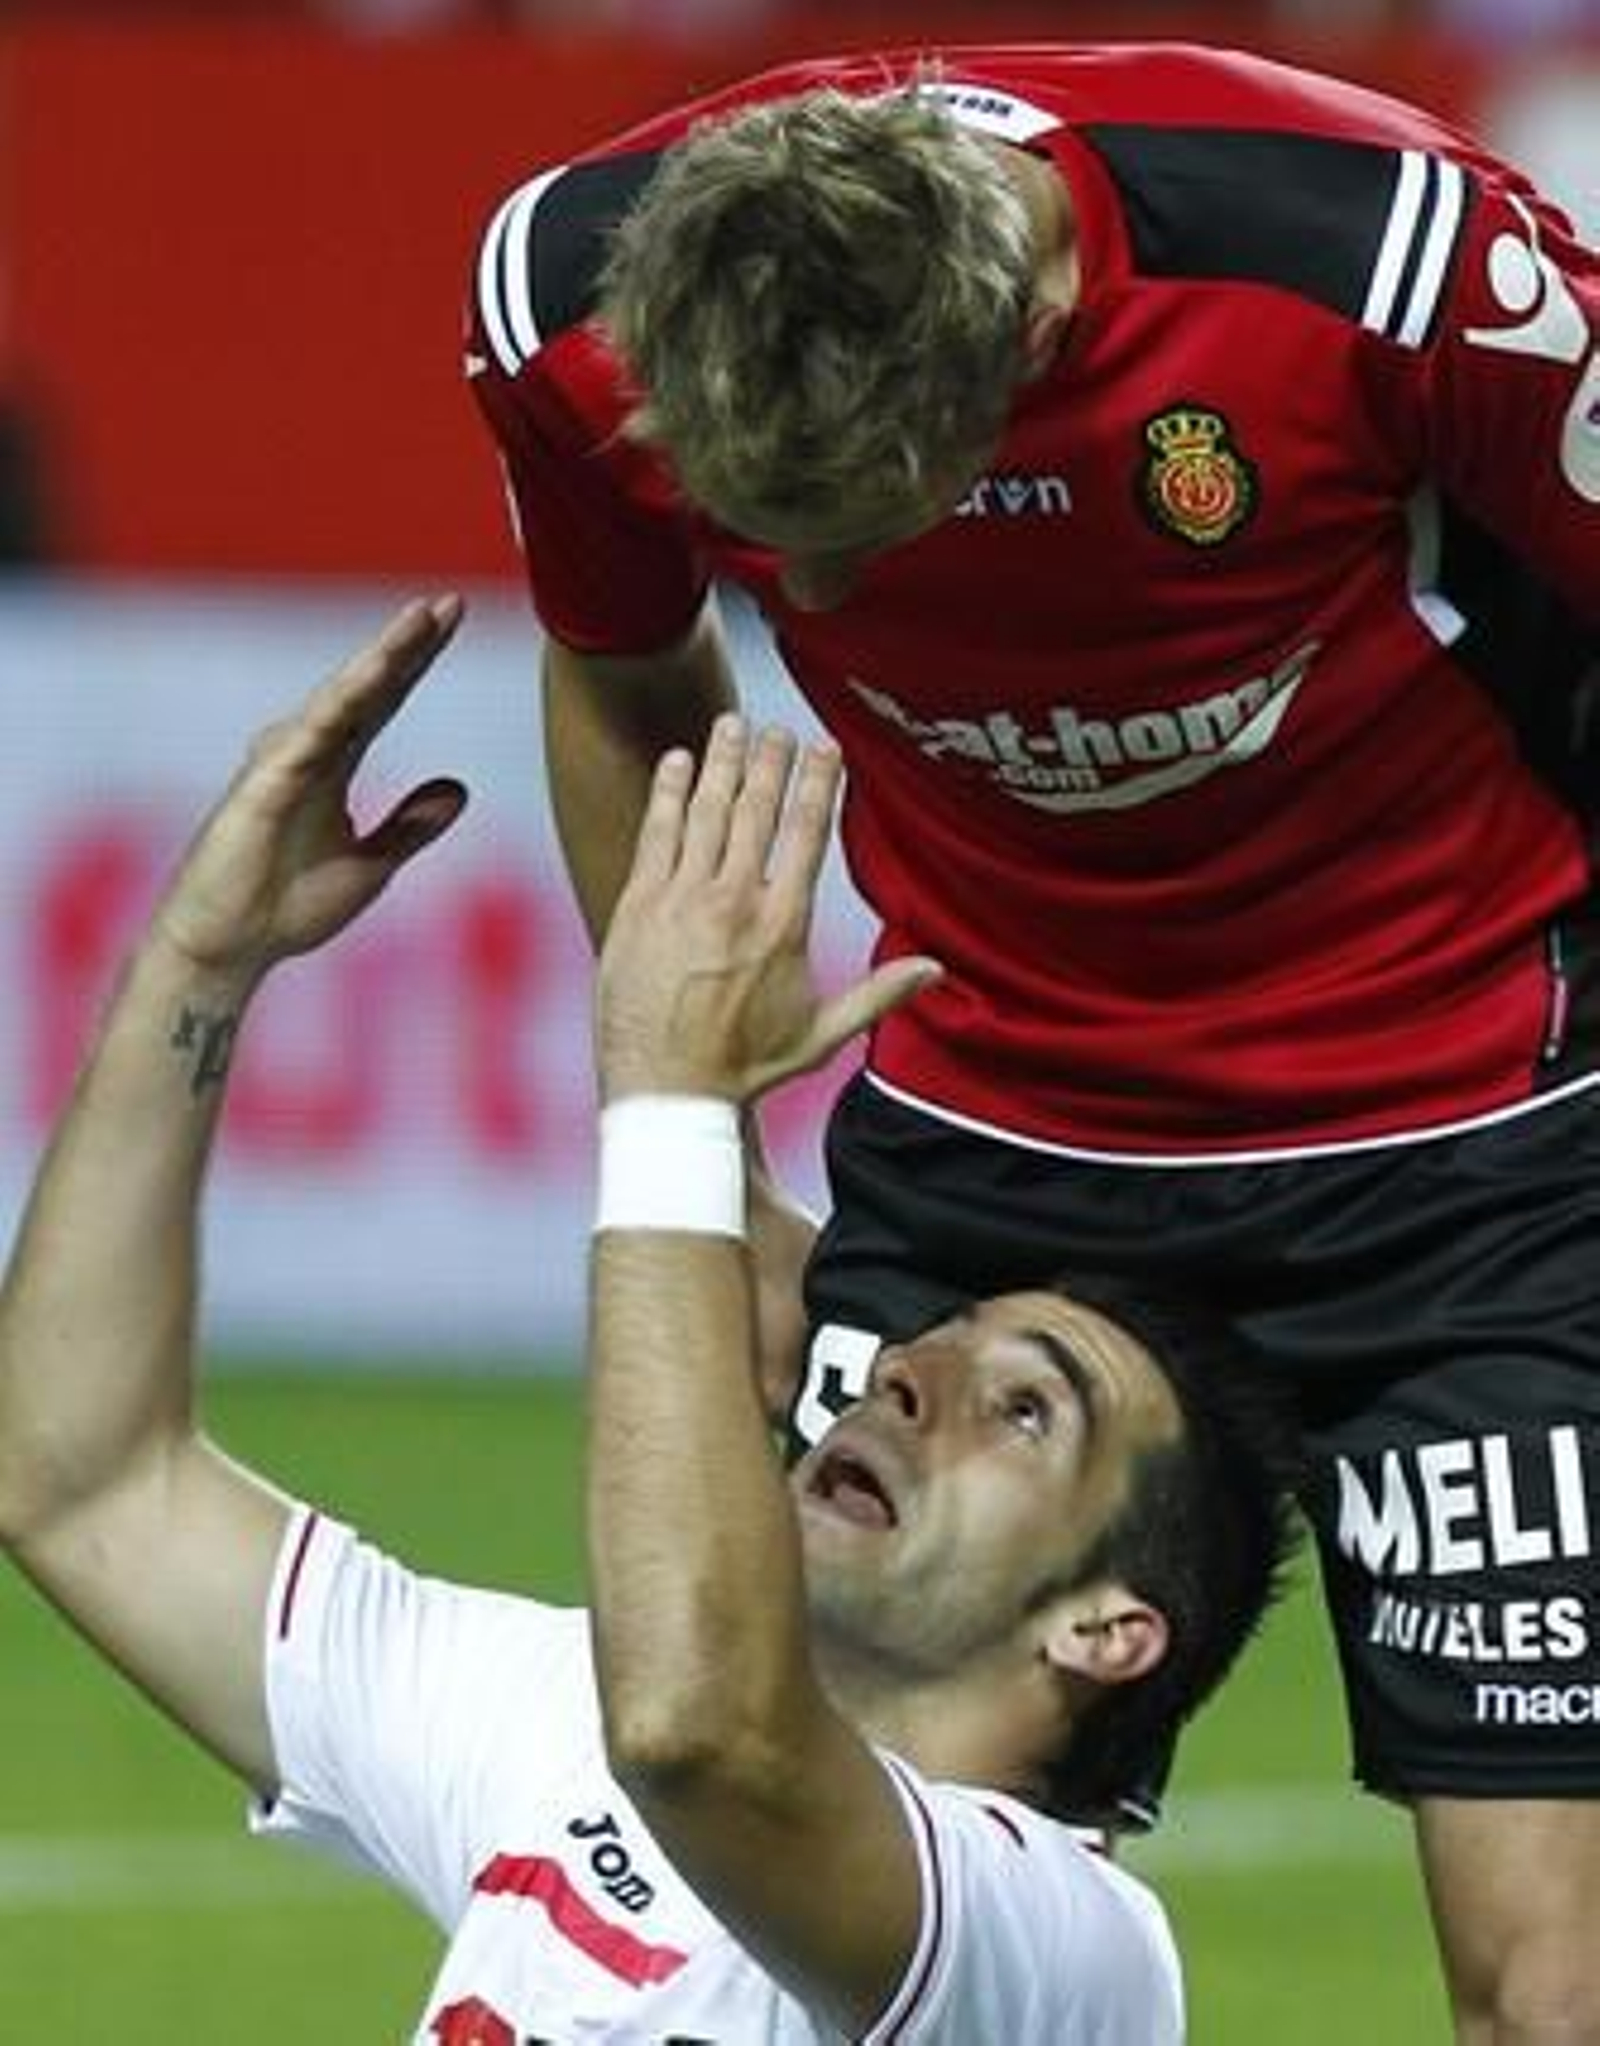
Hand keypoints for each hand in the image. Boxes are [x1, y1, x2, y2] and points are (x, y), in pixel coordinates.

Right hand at [152, 597, 467, 981]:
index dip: (417, 660)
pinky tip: (370, 676)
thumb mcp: (371, 866)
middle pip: (366, 687)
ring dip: (380, 659)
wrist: (231, 947)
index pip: (385, 700)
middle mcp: (308, 751)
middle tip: (449, 602)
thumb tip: (459, 789)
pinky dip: (338, 706)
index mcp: (335, 764)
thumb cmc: (286, 906)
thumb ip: (409, 826)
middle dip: (407, 644)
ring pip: (340, 700)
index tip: (453, 616)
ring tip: (420, 621)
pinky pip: (306, 738)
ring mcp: (282, 763)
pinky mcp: (262, 787)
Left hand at [597, 715, 940, 1102]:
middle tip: (777, 726)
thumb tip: (937, 970)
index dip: (817, 783)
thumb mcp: (822, 1035)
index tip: (824, 747)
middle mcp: (733, 902)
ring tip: (731, 725)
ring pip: (705, 812)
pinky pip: (655, 835)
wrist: (668, 1090)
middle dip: (769, 760)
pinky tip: (676, 763)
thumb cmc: (745, 1067)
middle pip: (755, 811)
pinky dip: (666, 794)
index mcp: (782, 924)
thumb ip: (879, 995)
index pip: (806, 834)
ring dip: (720, 763)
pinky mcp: (639, 907)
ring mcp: (681, 900)